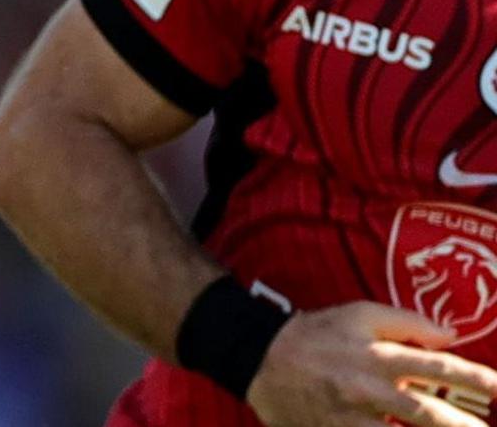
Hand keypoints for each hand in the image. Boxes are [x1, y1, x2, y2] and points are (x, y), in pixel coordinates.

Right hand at [246, 302, 496, 426]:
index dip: (472, 378)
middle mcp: (368, 389)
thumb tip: (449, 334)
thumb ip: (406, 322)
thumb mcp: (358, 313)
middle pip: (426, 414)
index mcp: (377, 355)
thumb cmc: (316, 333)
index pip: (435, 367)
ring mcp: (350, 418)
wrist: (257, 357)